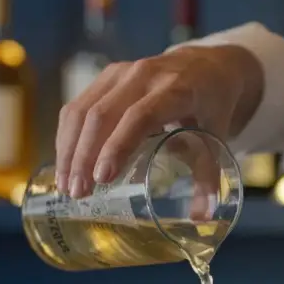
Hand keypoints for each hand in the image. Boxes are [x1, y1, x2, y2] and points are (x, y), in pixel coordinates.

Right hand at [55, 45, 263, 197]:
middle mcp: (144, 75)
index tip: (102, 178)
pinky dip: (68, 138)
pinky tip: (66, 165)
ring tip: (67, 186)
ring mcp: (120, 73)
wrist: (206, 67)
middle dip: (85, 156)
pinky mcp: (105, 78)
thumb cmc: (211, 106)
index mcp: (175, 89)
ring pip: (82, 110)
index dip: (118, 146)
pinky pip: (77, 106)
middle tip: (78, 192)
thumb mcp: (217, 137)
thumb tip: (203, 216)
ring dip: (70, 150)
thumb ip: (208, 176)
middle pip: (103, 114)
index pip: (140, 116)